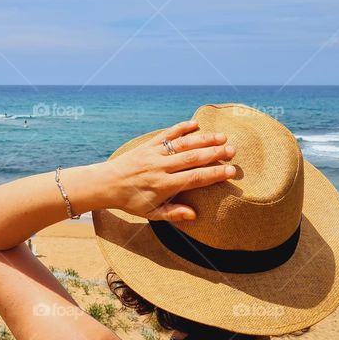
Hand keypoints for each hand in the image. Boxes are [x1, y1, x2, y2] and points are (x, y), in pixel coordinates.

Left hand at [102, 120, 236, 221]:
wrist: (106, 184)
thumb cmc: (131, 201)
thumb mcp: (150, 213)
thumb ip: (173, 213)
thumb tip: (194, 215)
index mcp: (163, 185)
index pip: (194, 178)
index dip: (214, 174)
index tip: (231, 172)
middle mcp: (160, 167)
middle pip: (192, 158)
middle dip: (214, 154)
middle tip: (233, 151)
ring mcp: (154, 153)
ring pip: (182, 144)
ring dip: (203, 139)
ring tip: (222, 137)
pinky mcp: (147, 145)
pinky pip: (166, 134)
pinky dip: (181, 128)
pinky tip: (195, 124)